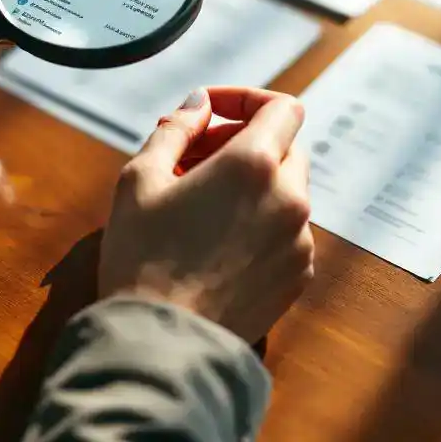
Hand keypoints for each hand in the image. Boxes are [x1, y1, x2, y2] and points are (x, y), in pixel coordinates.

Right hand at [99, 87, 312, 343]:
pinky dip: (260, 222)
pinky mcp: (299, 277)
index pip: (283, 106)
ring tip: (199, 205)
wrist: (162, 342)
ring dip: (250, 184)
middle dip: (241, 142)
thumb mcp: (140, 177)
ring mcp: (300, 242)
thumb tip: (200, 104)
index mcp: (255, 165)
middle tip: (192, 160)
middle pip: (285, 146)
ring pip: (286, 190)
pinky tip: (216, 242)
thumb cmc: (142, 256)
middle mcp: (291, 199)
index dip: (247, 99)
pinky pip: (286, 231)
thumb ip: (176, 128)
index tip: (210, 115)